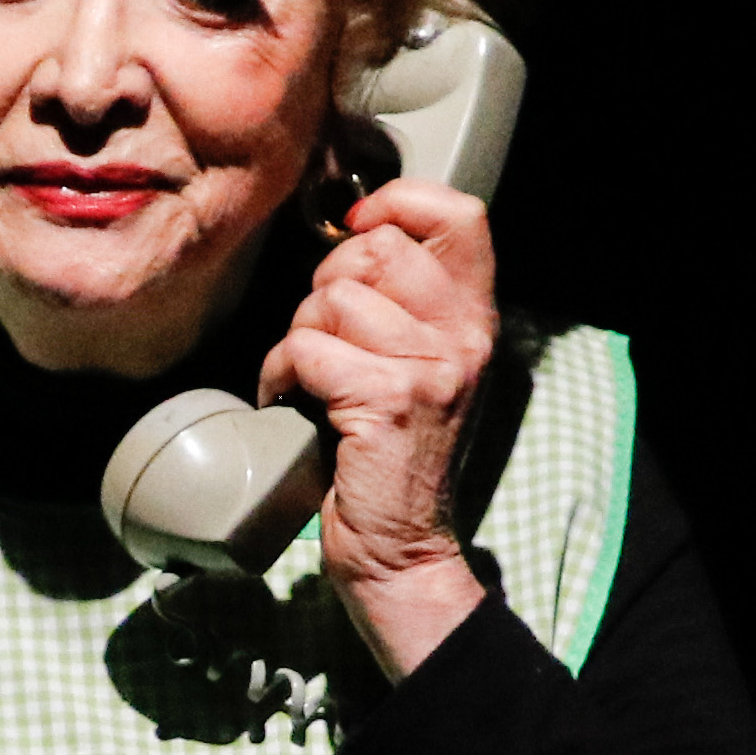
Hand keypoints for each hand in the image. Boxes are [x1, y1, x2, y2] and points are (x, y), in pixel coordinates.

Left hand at [257, 175, 502, 677]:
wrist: (401, 551)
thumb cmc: (390, 458)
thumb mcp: (417, 369)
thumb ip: (403, 305)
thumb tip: (350, 236)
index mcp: (473, 321)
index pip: (458, 215)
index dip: (397, 203)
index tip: (357, 230)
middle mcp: (462, 338)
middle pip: (375, 250)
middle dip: (326, 286)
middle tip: (324, 338)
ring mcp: (428, 369)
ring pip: (331, 300)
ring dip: (299, 339)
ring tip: (310, 382)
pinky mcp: (386, 401)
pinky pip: (307, 348)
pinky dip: (282, 375)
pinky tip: (293, 405)